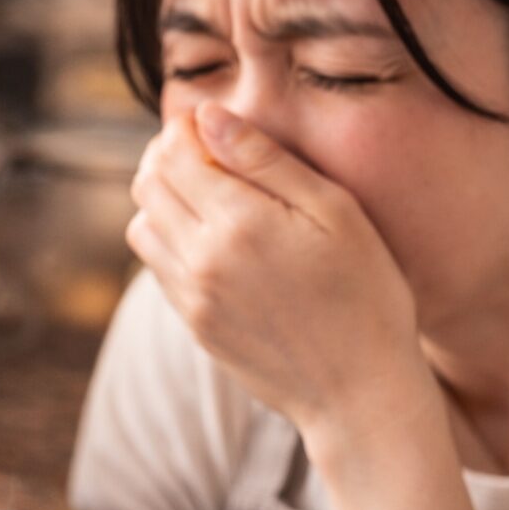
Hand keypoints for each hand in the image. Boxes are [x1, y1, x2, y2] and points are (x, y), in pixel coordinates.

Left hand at [127, 101, 426, 438]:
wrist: (359, 393)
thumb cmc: (366, 293)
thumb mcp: (336, 212)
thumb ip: (267, 160)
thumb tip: (208, 116)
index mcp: (238, 223)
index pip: (173, 153)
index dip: (186, 127)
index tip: (213, 123)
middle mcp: (201, 259)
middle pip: (148, 184)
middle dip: (169, 156)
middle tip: (209, 152)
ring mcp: (191, 297)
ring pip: (141, 225)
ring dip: (163, 199)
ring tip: (209, 195)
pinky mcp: (193, 324)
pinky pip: (156, 266)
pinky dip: (169, 240)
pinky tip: (213, 239)